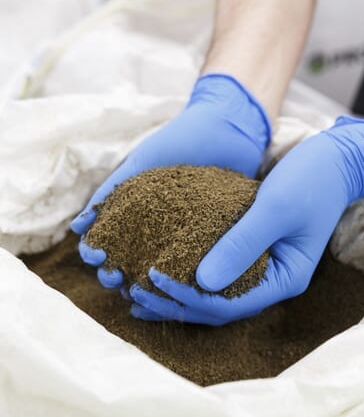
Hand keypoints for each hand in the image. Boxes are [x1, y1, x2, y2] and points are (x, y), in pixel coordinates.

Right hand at [70, 73, 270, 297]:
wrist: (231, 126)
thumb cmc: (181, 140)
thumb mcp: (143, 163)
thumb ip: (113, 190)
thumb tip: (78, 228)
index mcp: (136, 210)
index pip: (108, 240)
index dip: (97, 252)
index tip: (97, 258)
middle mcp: (157, 227)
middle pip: (129, 260)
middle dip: (116, 273)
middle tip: (117, 278)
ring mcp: (185, 235)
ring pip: (161, 269)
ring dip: (146, 283)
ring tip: (141, 290)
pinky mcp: (213, 239)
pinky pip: (197, 264)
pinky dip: (185, 279)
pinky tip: (179, 289)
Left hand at [130, 116, 363, 324]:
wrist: (334, 161)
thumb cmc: (309, 181)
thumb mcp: (274, 209)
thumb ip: (241, 244)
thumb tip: (200, 282)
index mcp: (283, 279)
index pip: (230, 304)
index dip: (189, 298)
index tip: (153, 279)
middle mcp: (271, 282)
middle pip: (218, 307)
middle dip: (175, 304)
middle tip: (134, 294)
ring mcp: (261, 269)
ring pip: (213, 294)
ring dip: (176, 296)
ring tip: (136, 294)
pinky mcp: (250, 252)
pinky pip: (215, 271)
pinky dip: (187, 274)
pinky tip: (159, 270)